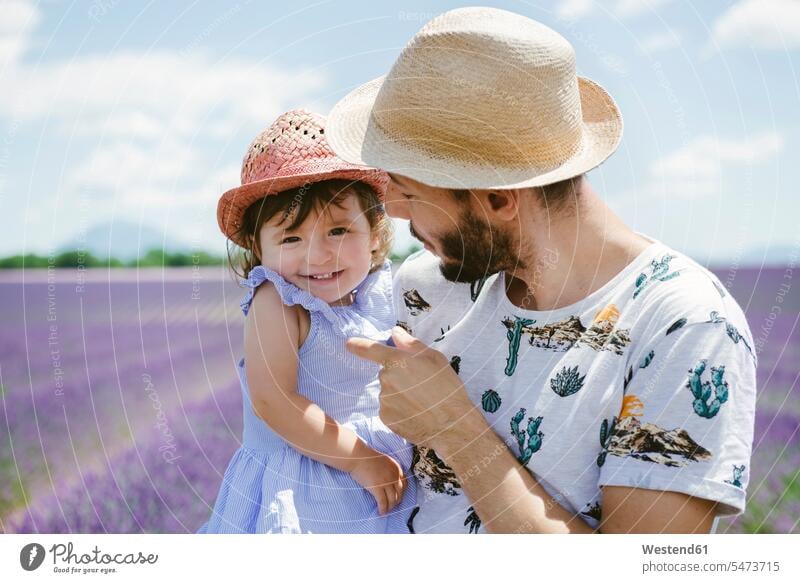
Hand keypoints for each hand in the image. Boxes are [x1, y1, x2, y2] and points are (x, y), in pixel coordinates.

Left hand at [346, 326, 476, 447]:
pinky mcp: (385, 418)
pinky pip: (389, 408)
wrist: (451, 426)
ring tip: (422, 402)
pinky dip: (399, 409)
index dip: (359, 345)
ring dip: (400, 394)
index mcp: (398, 361)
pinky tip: (416, 413)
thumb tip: (395, 333)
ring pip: (388, 392)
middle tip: (422, 386)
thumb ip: (412, 345)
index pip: (372, 349)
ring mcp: (384, 400)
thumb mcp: (436, 359)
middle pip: (387, 373)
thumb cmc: (447, 389)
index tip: (349, 343)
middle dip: (400, 376)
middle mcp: (386, 379)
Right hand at [348, 450, 406, 515]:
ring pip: (393, 499)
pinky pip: (383, 502)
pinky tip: (380, 512)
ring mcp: (386, 482)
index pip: (404, 484)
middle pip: (400, 493)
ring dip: (390, 507)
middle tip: (392, 506)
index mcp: (396, 468)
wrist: (357, 456)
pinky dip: (383, 509)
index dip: (402, 493)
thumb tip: (388, 480)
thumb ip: (389, 470)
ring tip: (386, 511)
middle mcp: (394, 476)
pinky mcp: (377, 488)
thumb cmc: (366, 457)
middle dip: (397, 501)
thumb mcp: (384, 461)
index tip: (398, 497)